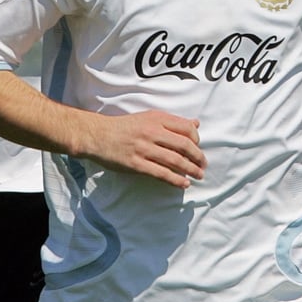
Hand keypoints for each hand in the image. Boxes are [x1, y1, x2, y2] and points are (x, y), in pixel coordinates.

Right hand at [87, 110, 206, 188]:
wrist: (98, 135)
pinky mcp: (136, 164)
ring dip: (190, 170)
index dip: (196, 139)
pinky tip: (183, 183)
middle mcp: (152, 132)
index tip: (198, 148)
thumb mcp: (148, 117)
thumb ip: (171, 122)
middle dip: (198, 157)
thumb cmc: (124, 126)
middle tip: (203, 165)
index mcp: (156, 119)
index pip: (186, 128)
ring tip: (198, 175)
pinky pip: (161, 173)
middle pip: (184, 145)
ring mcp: (144, 149)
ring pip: (175, 160)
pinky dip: (175, 179)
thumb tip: (195, 124)